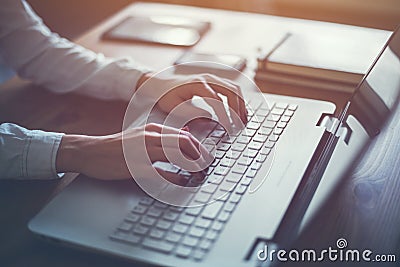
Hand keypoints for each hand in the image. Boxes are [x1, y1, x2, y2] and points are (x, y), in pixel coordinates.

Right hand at [56, 123, 210, 183]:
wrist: (91, 151)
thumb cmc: (117, 146)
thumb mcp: (141, 135)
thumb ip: (163, 135)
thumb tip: (186, 133)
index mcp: (153, 130)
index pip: (184, 137)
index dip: (199, 148)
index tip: (207, 158)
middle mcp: (150, 137)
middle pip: (184, 143)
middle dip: (200, 156)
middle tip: (207, 168)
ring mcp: (143, 152)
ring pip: (176, 155)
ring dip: (191, 166)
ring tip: (199, 175)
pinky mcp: (136, 167)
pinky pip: (161, 173)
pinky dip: (175, 178)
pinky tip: (181, 182)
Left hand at [137, 73, 247, 127]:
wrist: (160, 83)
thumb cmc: (166, 95)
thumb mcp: (174, 107)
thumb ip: (191, 113)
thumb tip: (209, 117)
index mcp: (198, 84)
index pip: (217, 101)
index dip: (225, 115)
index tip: (229, 128)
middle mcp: (208, 78)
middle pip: (231, 92)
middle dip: (238, 109)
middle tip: (240, 125)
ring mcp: (212, 78)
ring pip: (234, 88)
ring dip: (241, 104)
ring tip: (244, 119)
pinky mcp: (214, 81)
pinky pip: (231, 88)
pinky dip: (238, 99)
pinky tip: (240, 111)